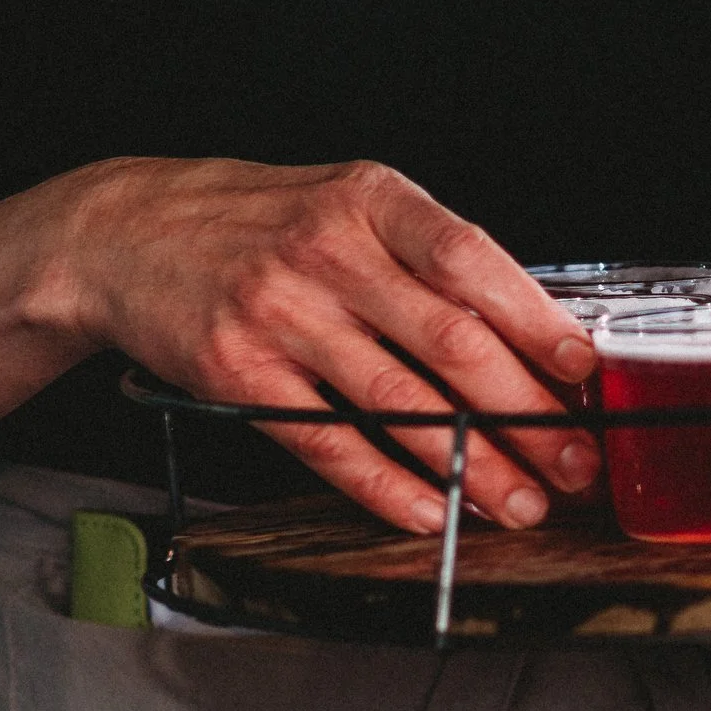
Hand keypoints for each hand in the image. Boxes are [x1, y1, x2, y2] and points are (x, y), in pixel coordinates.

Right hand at [32, 156, 597, 532]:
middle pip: (449, 342)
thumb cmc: (259, 222)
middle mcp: (326, 250)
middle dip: (527, 413)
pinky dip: (388, 486)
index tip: (586, 373)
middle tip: (577, 462)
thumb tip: (532, 339)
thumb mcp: (346, 205)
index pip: (472, 260)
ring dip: (472, 464)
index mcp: (370, 199)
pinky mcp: (238, 375)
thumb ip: (427, 258)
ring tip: (522, 502)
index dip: (536, 321)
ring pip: (399, 403)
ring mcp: (279, 314)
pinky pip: (329, 443)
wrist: (124, 232)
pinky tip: (434, 512)